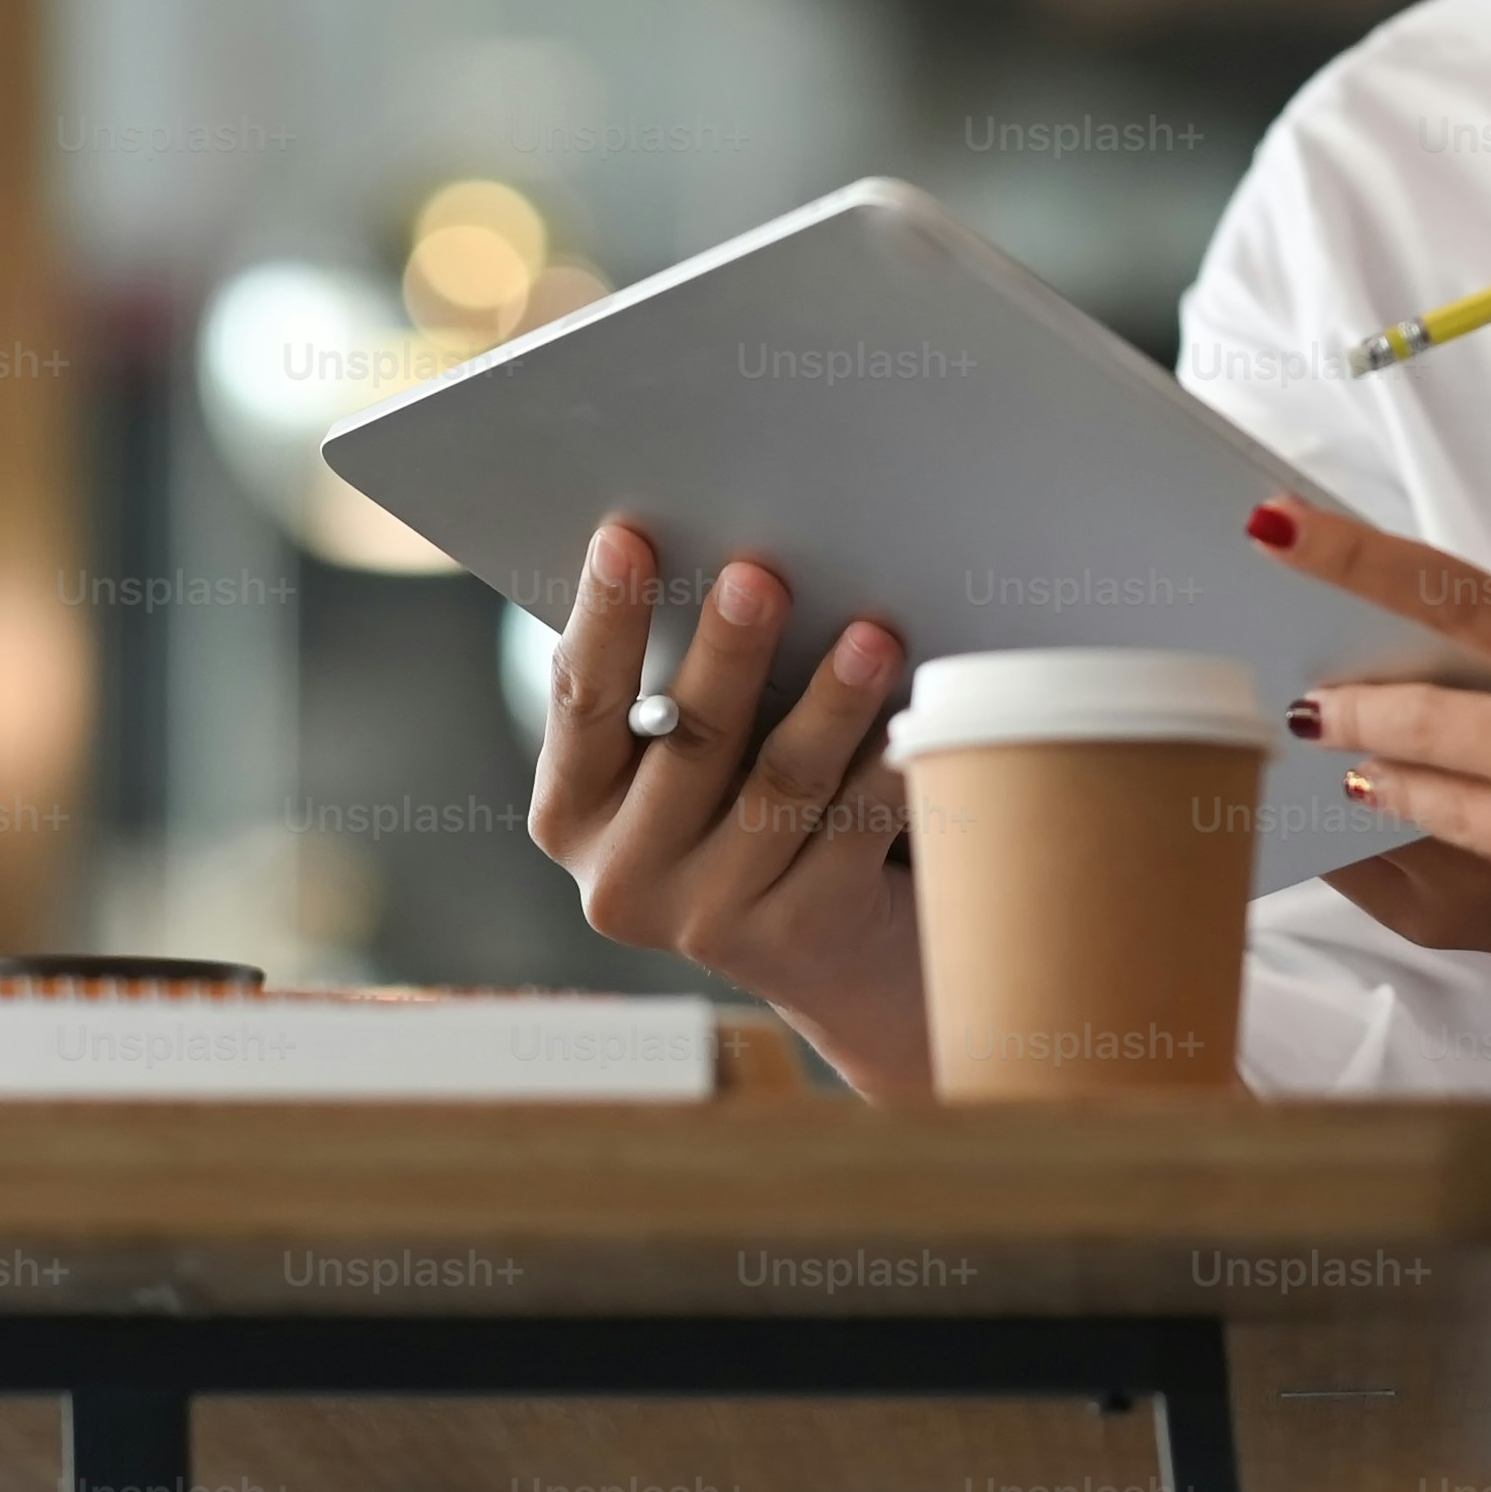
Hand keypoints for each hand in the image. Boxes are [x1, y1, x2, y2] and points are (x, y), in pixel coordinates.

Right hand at [523, 520, 933, 1100]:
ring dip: (831, 702)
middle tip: (762, 575)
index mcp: (571, 814)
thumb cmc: (740, 808)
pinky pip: (857, 827)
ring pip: (782, 783)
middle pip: (691, 739)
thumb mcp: (678, 763)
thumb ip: (672, 687)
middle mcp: (623, 878)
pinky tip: (919, 715)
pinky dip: (888, 764)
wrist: (826, 954)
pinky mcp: (800, 934)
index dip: (605, 618)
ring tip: (872, 636)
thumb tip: (723, 558)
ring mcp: (710, 917)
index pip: (582, 701)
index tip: (627, 537)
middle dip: (729, 652)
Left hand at [1312, 398, 1490, 961]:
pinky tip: (1422, 833)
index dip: (1348, 556)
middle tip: (1306, 696)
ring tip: (1350, 760)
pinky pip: (1470, 864)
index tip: (1270, 527)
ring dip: (1379, 773)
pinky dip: (1432, 842)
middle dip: (1347, 701)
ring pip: (1424, 794)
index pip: (1447, 590)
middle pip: (1409, 713)